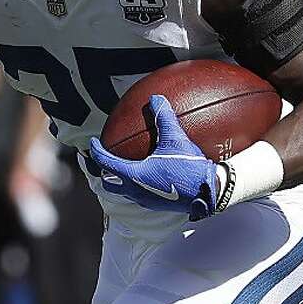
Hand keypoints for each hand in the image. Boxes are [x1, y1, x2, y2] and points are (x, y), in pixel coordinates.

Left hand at [88, 95, 220, 220]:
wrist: (210, 192)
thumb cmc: (189, 167)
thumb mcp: (175, 139)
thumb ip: (163, 118)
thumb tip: (156, 99)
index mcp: (133, 176)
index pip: (106, 163)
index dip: (96, 152)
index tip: (92, 143)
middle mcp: (136, 191)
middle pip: (109, 183)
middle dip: (103, 172)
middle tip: (104, 159)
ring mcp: (146, 201)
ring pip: (124, 191)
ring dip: (120, 180)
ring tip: (123, 167)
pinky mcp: (158, 205)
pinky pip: (140, 195)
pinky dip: (136, 185)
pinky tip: (148, 175)